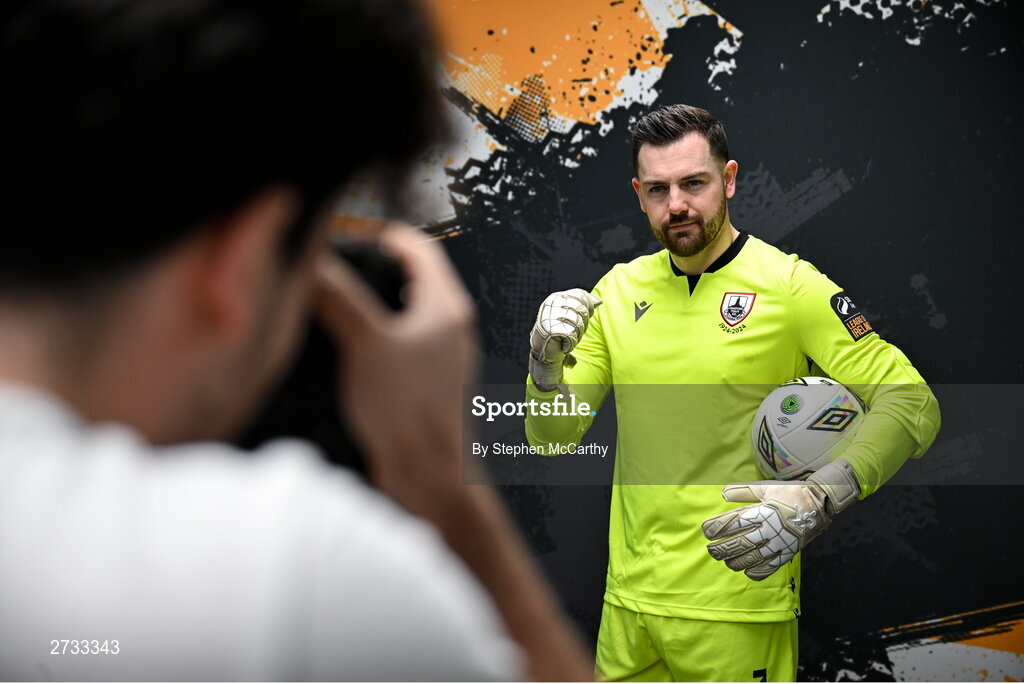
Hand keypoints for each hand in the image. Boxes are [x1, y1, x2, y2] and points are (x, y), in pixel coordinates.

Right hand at [315, 224, 475, 511]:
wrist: (428, 477)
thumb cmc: (413, 414)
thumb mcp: (366, 343)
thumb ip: (339, 297)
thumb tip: (314, 264)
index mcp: (446, 307)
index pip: (416, 246)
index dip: (379, 233)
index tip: (345, 234)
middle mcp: (447, 327)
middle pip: (405, 278)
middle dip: (366, 269)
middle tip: (329, 269)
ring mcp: (435, 357)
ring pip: (396, 314)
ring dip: (364, 307)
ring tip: (327, 306)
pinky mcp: (419, 384)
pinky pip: (391, 348)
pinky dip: (366, 341)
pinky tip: (339, 351)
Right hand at [529, 288, 600, 391]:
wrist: (544, 350)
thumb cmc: (560, 331)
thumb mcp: (573, 315)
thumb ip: (584, 306)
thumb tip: (599, 301)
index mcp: (556, 298)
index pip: (580, 295)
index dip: (587, 307)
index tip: (583, 318)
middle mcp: (551, 305)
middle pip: (581, 309)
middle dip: (582, 323)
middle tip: (572, 331)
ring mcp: (549, 317)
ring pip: (578, 323)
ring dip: (576, 335)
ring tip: (567, 338)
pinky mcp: (550, 330)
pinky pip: (571, 335)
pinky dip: (570, 343)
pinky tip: (563, 345)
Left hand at [701, 459, 859, 579]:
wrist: (820, 503)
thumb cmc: (790, 493)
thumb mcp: (765, 488)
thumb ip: (743, 491)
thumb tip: (722, 493)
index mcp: (763, 511)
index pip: (735, 522)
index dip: (718, 527)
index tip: (706, 531)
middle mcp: (770, 529)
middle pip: (741, 543)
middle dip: (723, 549)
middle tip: (711, 551)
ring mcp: (781, 542)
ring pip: (754, 557)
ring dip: (737, 562)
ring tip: (726, 563)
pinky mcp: (790, 551)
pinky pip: (773, 566)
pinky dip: (759, 571)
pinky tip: (748, 573)